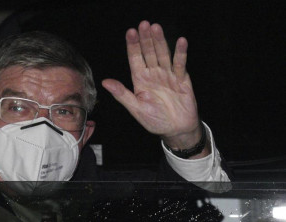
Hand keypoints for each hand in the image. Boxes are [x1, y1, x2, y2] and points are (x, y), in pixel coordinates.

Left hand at [102, 21, 207, 155]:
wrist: (176, 130)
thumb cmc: (155, 121)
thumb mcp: (136, 109)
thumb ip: (122, 94)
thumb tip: (105, 82)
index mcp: (140, 80)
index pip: (135, 59)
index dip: (133, 46)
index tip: (130, 32)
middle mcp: (153, 74)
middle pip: (149, 53)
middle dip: (146, 39)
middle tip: (143, 24)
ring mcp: (168, 75)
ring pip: (163, 55)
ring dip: (160, 41)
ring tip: (156, 28)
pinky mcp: (182, 79)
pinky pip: (180, 65)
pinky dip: (180, 54)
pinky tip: (180, 42)